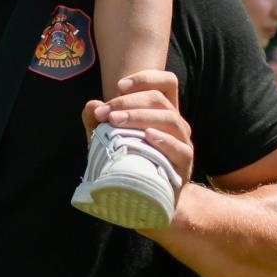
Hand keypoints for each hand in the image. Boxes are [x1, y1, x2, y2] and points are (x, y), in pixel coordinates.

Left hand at [83, 70, 193, 190]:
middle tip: (105, 112)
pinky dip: (164, 140)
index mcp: (161, 112)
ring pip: (170, 119)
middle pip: (160, 99)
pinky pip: (181, 148)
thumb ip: (96, 122)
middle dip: (129, 102)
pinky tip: (147, 136)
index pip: (166, 82)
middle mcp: (176, 123)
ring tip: (116, 122)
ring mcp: (183, 143)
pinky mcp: (184, 165)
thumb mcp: (106, 138)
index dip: (145, 78)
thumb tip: (91, 105)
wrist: (142, 197)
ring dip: (140, 116)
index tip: (119, 86)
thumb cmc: (126, 160)